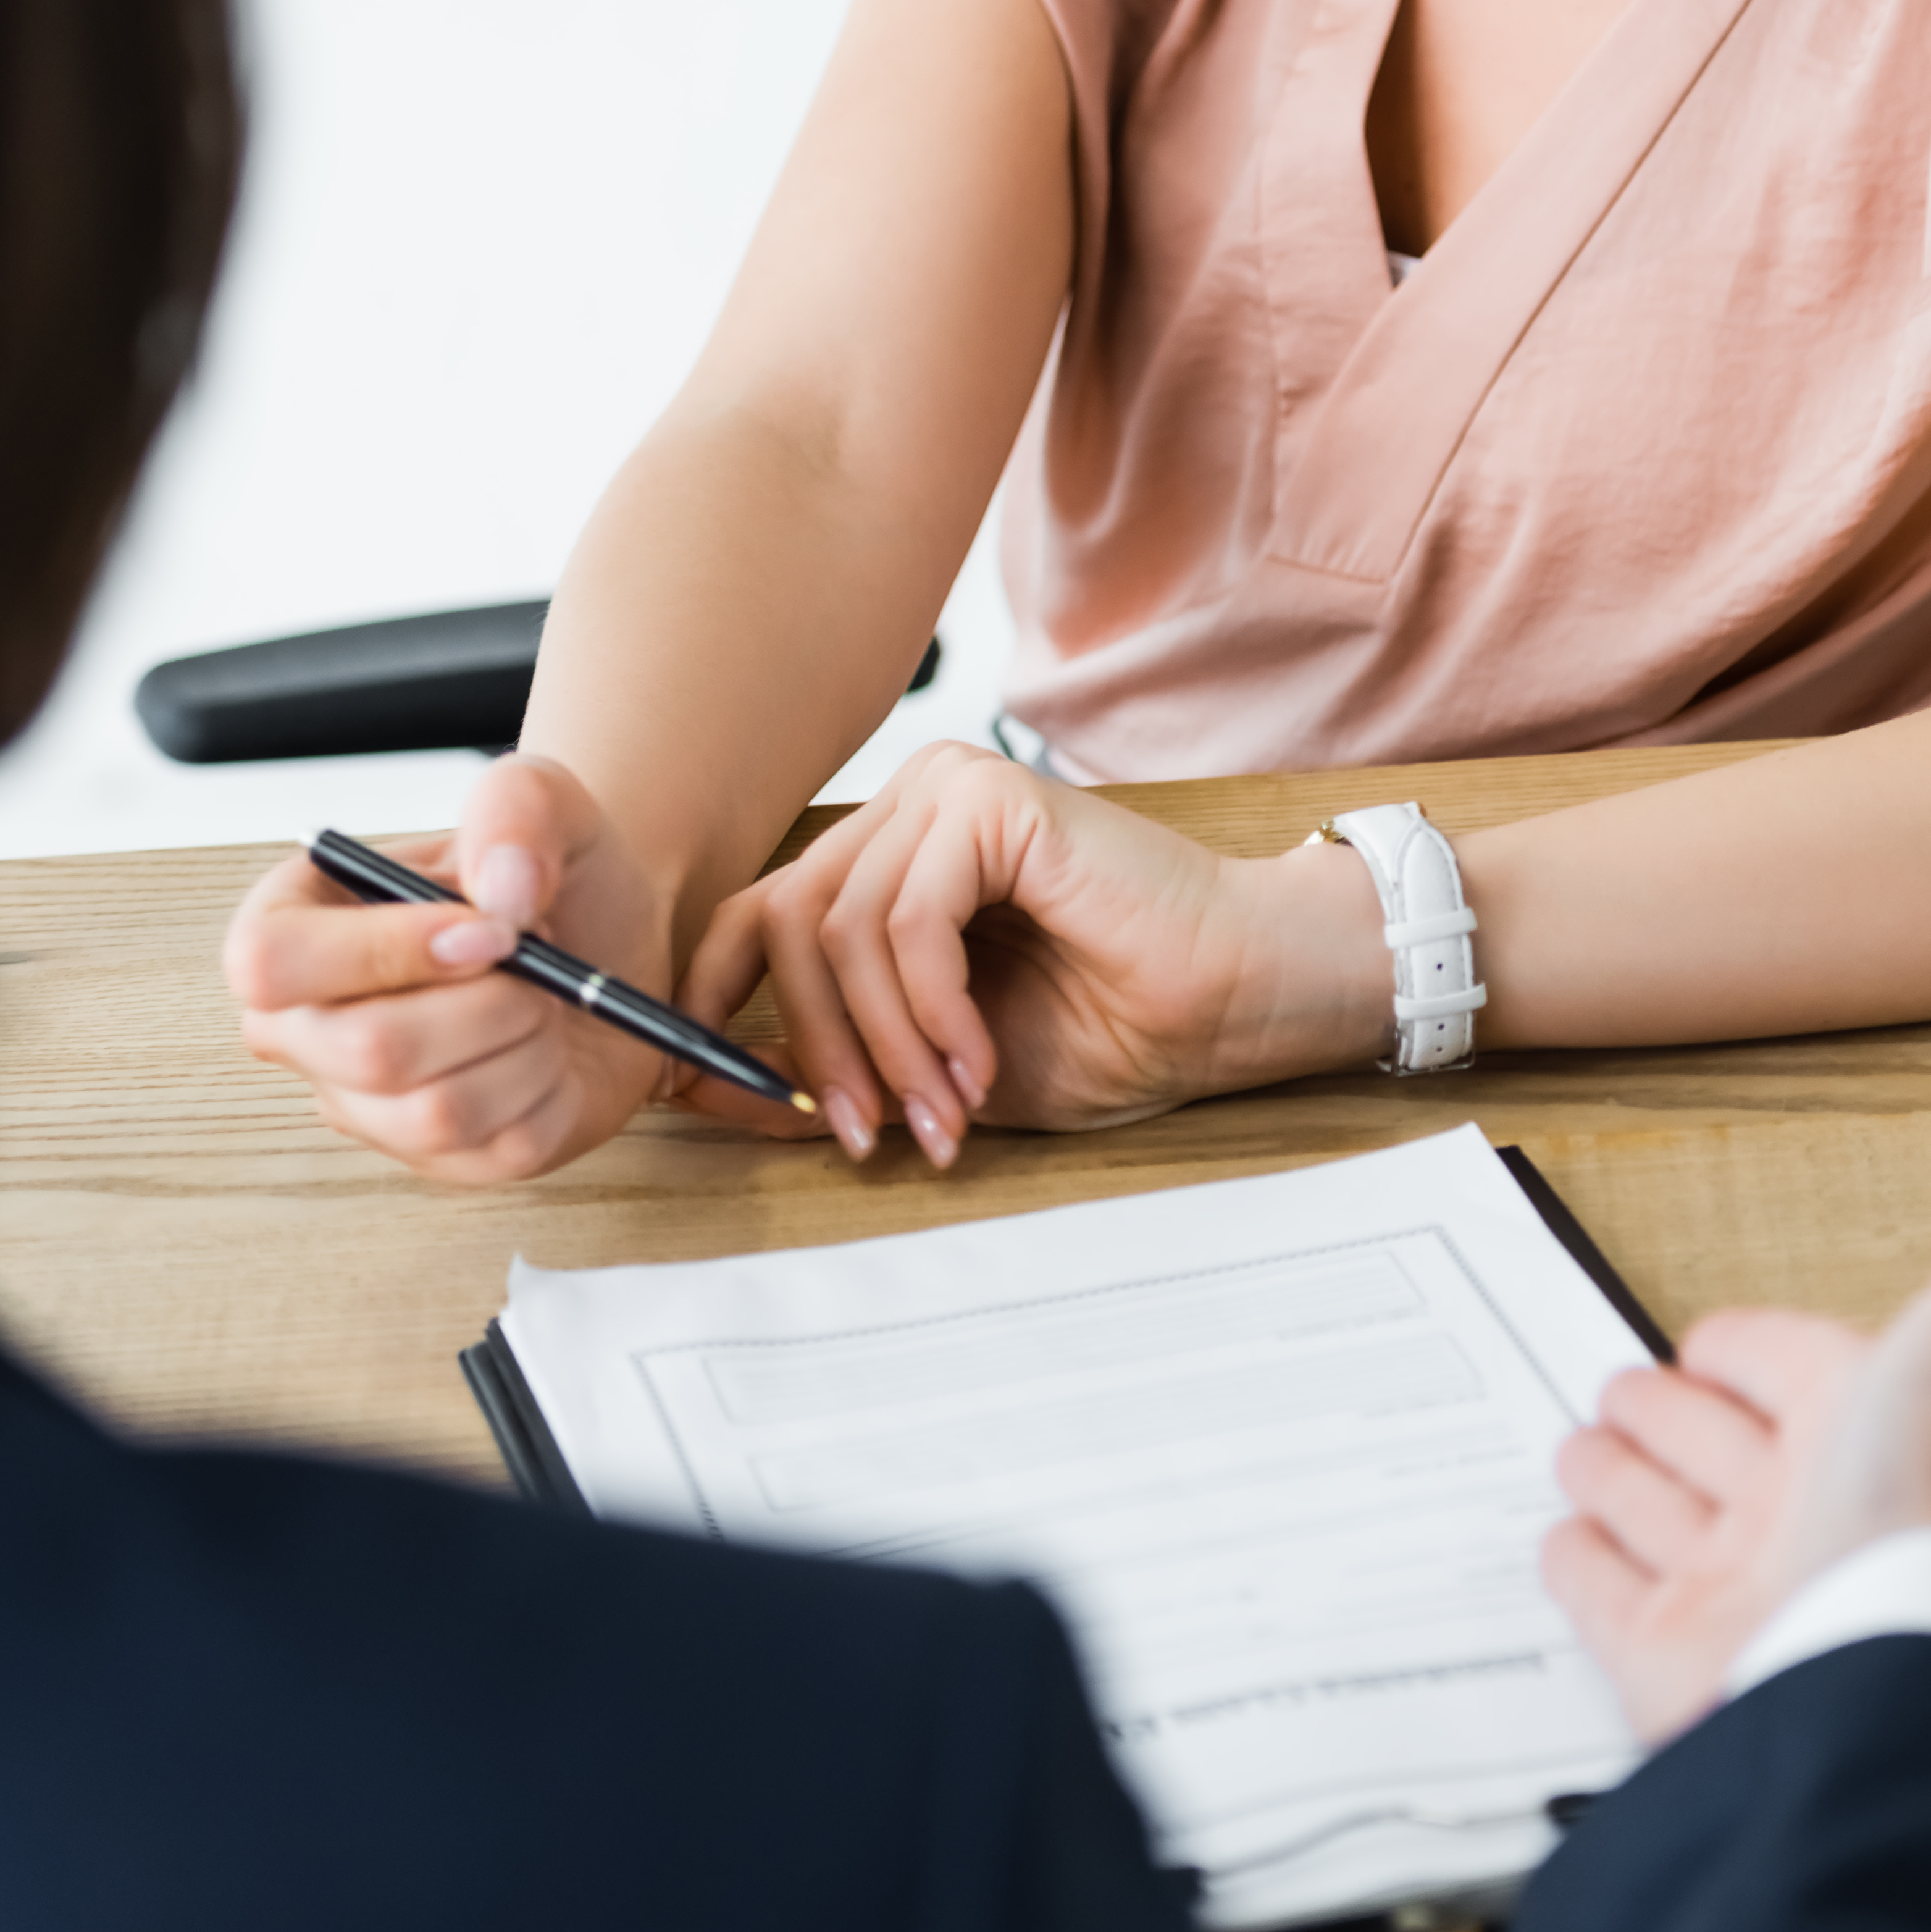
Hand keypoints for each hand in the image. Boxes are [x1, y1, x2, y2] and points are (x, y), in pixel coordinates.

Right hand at [223, 758, 792, 1183]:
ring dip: (525, 1043)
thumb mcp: (539, 802)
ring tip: (542, 999)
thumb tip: (501, 896)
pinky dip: (553, 1090)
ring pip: (434, 1110)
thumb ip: (514, 810)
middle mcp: (305, 1028)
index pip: (269, 963)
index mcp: (292, 926)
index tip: (487, 930)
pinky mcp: (438, 1160)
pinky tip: (551, 1049)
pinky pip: (495, 1149)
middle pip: (366, 1050)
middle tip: (533, 960)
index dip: (383, 951)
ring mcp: (364, 1107)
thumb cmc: (544, 875)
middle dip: (487, 1001)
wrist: (610, 942)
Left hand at [680, 744, 1392, 1165]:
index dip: (710, 1003)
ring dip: (885, 1047)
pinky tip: (978, 1063)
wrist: (1234, 999)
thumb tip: (696, 1092)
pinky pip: (907, 919)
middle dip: (816, 1051)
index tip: (700, 1093)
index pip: (752, 915)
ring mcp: (947, 792)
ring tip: (944, 1116)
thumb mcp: (933, 1073)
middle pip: (783, 924)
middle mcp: (907, 808)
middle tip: (866, 1139)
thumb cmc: (1109, 1029)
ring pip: (838, 928)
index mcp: (889, 858)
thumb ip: (829, 1071)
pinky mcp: (989, 797)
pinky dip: (931, 1011)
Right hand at [1543, 1098, 1930, 1742]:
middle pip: (1713, 1443)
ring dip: (1617, 1475)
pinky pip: (1603, 1595)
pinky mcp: (1661, 1649)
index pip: (1788, 1371)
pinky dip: (1578, 1564)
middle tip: (1633, 1393)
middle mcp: (1802, 1506)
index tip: (1714, 1341)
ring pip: (1654, 1509)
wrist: (1869, 1663)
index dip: (1749, 1351)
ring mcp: (1729, 1581)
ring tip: (1587, 1447)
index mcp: (1869, 1427)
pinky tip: (1568, 1539)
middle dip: (1668, 1410)